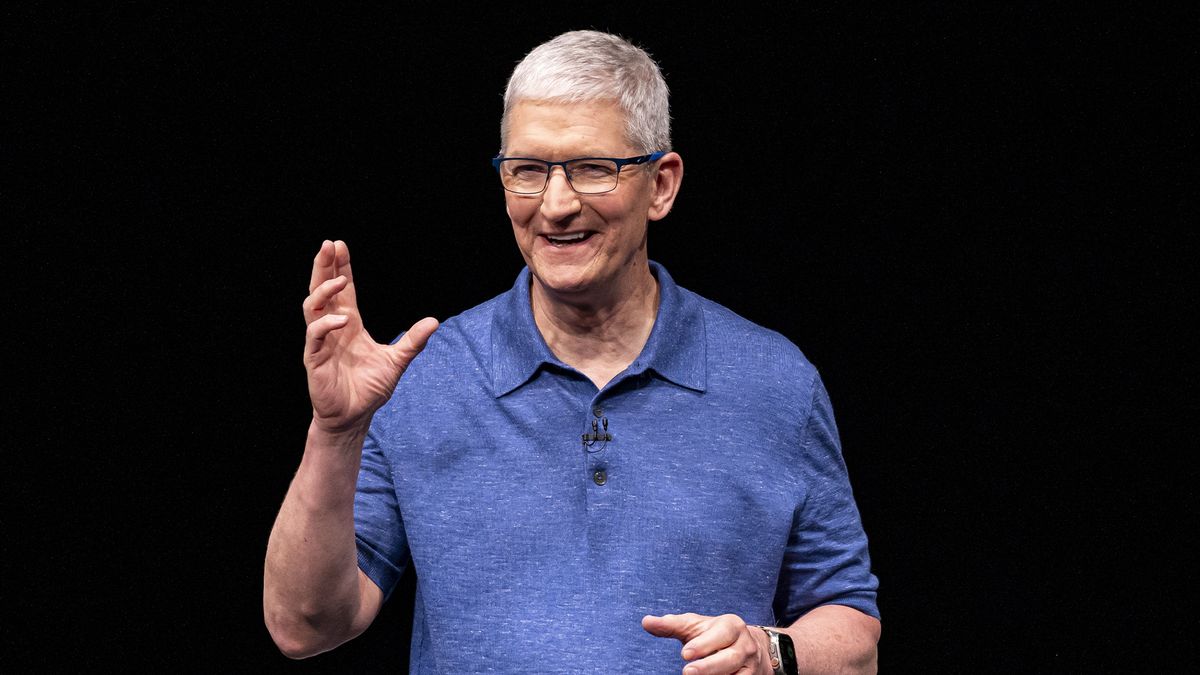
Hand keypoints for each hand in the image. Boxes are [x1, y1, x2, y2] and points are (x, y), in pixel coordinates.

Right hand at [302, 240, 437, 433]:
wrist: (354, 417)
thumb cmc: (370, 390)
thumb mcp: (397, 361)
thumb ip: (413, 341)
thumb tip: (435, 321)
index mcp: (349, 325)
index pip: (343, 290)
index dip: (341, 269)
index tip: (340, 246)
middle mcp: (332, 329)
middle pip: (322, 290)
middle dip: (324, 267)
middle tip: (328, 245)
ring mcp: (321, 342)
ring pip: (312, 307)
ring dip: (323, 291)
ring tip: (338, 281)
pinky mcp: (314, 358)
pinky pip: (314, 335)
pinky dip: (326, 324)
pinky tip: (343, 320)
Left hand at [643, 613, 771, 674]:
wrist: (750, 648)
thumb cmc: (714, 635)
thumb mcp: (695, 627)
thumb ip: (672, 625)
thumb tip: (646, 622)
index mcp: (732, 626)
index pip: (721, 633)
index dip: (704, 644)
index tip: (685, 653)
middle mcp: (745, 645)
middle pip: (730, 657)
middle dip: (709, 666)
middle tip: (687, 672)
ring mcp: (750, 665)